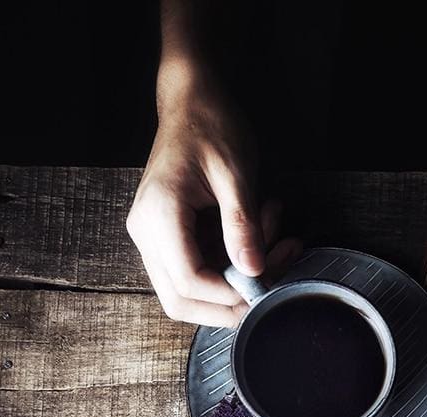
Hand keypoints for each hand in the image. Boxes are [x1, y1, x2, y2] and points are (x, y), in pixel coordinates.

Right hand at [127, 68, 300, 325]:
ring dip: (238, 284)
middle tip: (275, 281)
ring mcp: (156, 239)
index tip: (267, 282)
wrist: (192, 103)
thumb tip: (255, 271)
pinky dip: (235, 267)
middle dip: (231, 303)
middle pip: (181, 301)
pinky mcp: (172, 240)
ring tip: (278, 244)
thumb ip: (242, 224)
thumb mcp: (236, 173)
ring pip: (191, 293)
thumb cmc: (212, 127)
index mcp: (159, 214)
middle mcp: (148, 233)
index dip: (229, 293)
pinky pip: (202, 272)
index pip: (188, 280)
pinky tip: (264, 236)